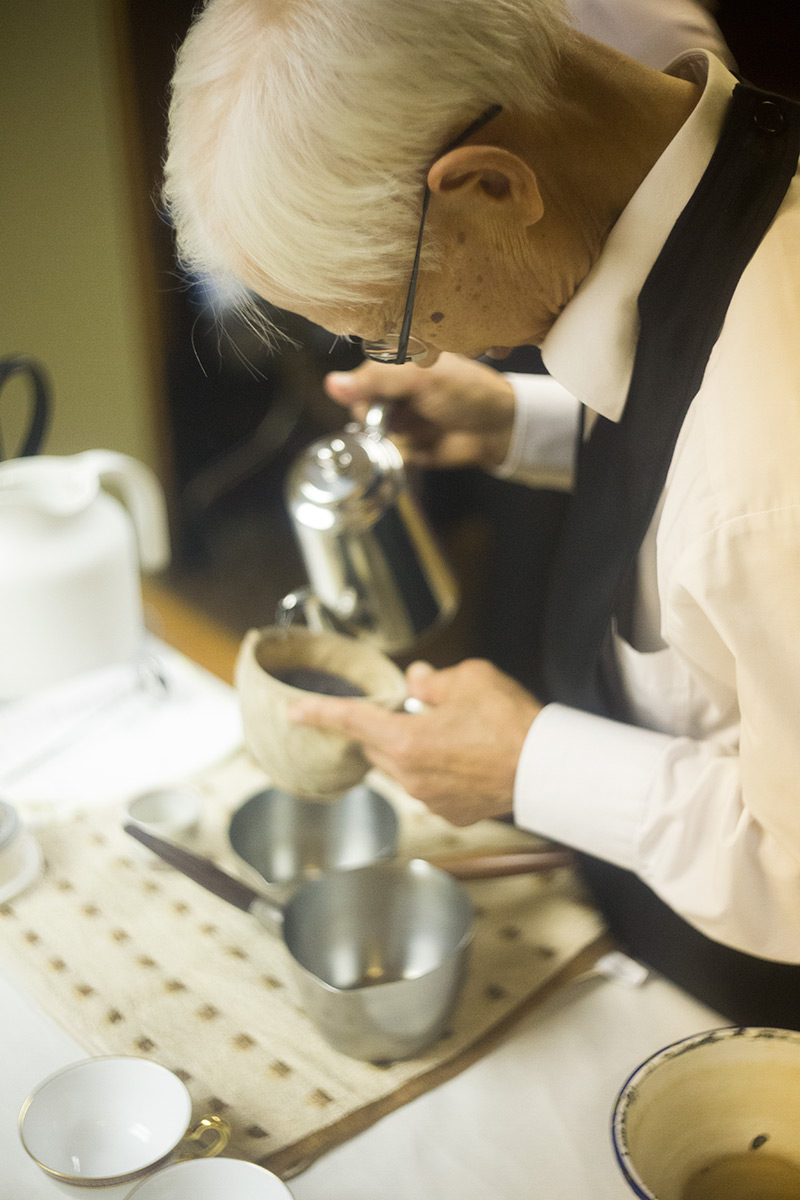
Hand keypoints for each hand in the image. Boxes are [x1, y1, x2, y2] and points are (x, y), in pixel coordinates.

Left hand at [287, 659, 541, 825]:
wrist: (547, 769)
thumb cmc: (511, 722)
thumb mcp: (468, 679)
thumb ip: (431, 681)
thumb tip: (416, 683)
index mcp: (404, 741)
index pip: (350, 721)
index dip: (318, 713)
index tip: (295, 712)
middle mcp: (409, 775)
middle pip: (376, 746)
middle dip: (386, 727)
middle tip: (421, 709)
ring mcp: (429, 798)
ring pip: (402, 768)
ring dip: (413, 749)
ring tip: (454, 733)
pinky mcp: (451, 813)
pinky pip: (429, 786)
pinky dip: (438, 771)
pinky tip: (468, 758)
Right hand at [324, 352, 515, 469]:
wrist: (499, 429)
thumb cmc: (467, 392)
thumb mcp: (419, 379)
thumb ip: (375, 380)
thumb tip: (330, 383)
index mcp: (397, 364)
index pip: (358, 376)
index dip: (359, 391)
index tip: (370, 402)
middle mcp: (394, 390)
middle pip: (360, 407)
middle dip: (375, 418)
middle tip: (394, 419)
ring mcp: (401, 419)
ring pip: (372, 433)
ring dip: (389, 437)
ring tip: (416, 430)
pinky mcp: (408, 445)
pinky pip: (389, 453)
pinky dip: (400, 453)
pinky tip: (419, 446)